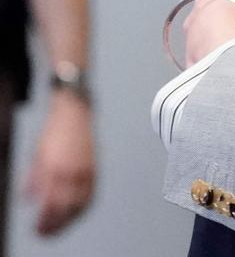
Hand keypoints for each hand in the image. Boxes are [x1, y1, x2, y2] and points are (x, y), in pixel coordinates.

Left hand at [24, 92, 94, 235]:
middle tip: (46, 233)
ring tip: (60, 227)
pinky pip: (91, 194)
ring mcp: (86, 170)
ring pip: (81, 204)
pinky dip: (83, 207)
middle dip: (56, 225)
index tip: (37, 229)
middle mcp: (73, 172)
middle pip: (66, 208)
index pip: (50, 204)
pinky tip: (76, 213)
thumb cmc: (55, 131)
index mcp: (56, 169)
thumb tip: (28, 198)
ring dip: (70, 220)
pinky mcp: (94, 168)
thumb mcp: (37, 155)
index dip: (44, 221)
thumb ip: (33, 179)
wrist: (75, 112)